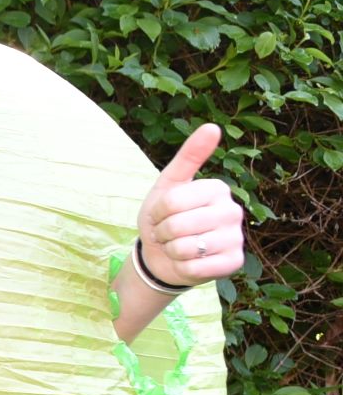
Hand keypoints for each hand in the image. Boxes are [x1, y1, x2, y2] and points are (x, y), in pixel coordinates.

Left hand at [135, 123, 243, 286]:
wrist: (163, 255)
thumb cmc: (164, 218)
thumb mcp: (168, 186)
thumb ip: (188, 157)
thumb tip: (212, 126)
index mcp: (217, 189)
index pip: (172, 202)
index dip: (158, 213)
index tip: (163, 214)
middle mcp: (233, 211)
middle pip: (178, 225)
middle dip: (163, 233)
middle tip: (169, 233)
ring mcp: (236, 238)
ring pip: (186, 248)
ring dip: (172, 251)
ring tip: (178, 246)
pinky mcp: (234, 262)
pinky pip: (197, 267)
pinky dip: (183, 267)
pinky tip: (189, 262)